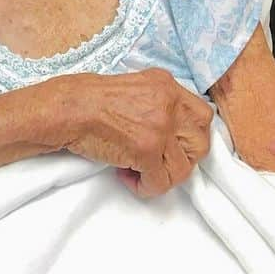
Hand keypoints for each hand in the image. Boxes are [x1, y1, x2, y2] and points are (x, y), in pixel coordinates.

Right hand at [50, 68, 213, 197]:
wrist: (71, 109)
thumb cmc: (94, 100)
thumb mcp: (138, 86)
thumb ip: (161, 102)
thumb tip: (176, 130)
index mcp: (167, 86)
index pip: (202, 116)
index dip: (191, 137)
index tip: (175, 146)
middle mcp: (169, 104)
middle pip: (200, 144)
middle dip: (182, 159)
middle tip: (159, 162)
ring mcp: (160, 128)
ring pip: (182, 169)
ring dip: (161, 177)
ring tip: (138, 171)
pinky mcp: (147, 151)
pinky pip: (160, 183)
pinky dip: (145, 187)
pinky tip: (127, 176)